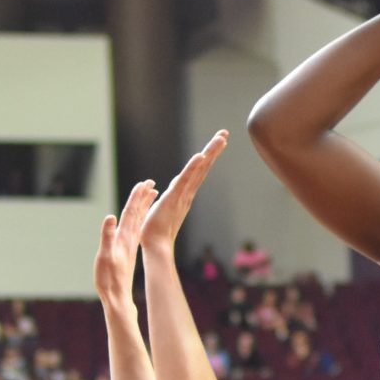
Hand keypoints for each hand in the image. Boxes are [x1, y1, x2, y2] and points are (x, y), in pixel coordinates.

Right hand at [95, 182, 156, 313]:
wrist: (117, 297)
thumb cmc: (108, 278)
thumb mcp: (104, 256)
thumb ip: (107, 237)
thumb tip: (111, 217)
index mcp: (124, 237)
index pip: (131, 213)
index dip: (136, 198)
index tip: (143, 183)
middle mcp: (129, 239)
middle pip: (137, 214)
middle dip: (143, 198)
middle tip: (150, 182)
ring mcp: (129, 245)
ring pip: (138, 221)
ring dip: (143, 207)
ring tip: (151, 195)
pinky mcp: (128, 251)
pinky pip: (136, 230)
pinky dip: (139, 220)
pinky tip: (140, 219)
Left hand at [143, 132, 226, 249]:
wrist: (154, 245)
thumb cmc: (155, 230)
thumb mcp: (161, 208)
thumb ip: (163, 198)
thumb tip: (157, 190)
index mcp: (184, 193)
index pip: (197, 171)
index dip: (207, 156)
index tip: (217, 142)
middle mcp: (187, 193)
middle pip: (203, 167)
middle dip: (213, 150)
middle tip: (224, 134)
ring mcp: (182, 195)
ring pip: (198, 170)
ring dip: (209, 153)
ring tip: (220, 139)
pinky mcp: (174, 198)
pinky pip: (185, 180)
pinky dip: (193, 168)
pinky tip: (201, 156)